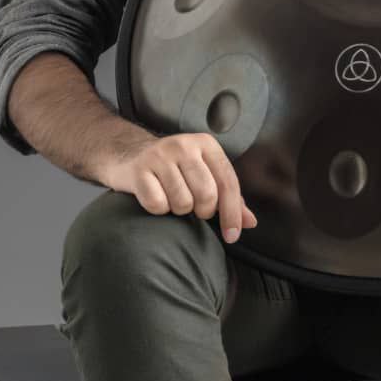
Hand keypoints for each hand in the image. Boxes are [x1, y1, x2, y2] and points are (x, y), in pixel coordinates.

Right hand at [104, 131, 258, 242]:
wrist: (129, 155)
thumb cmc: (174, 169)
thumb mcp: (204, 174)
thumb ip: (228, 197)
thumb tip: (250, 222)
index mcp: (206, 145)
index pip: (228, 182)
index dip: (233, 213)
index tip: (232, 236)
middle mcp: (184, 145)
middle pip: (207, 195)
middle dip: (202, 211)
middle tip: (193, 207)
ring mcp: (160, 156)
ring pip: (182, 202)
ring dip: (178, 210)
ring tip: (172, 198)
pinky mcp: (139, 169)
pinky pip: (157, 205)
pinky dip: (158, 209)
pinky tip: (155, 197)